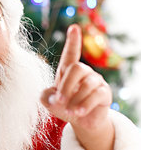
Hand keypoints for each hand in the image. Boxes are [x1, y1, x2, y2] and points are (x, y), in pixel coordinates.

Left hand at [41, 24, 113, 149]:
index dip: (72, 41)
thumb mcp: (49, 101)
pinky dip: (84, 105)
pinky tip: (78, 112)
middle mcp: (84, 72)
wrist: (80, 121)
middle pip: (77, 68)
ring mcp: (96, 81)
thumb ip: (45, 96)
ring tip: (69, 110)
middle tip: (59, 101)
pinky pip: (95, 95)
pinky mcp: (104, 93)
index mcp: (68, 70)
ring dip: (74, 99)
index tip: (74, 27)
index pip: (71, 53)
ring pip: (87, 84)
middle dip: (66, 85)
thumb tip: (54, 96)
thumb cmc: (63, 106)